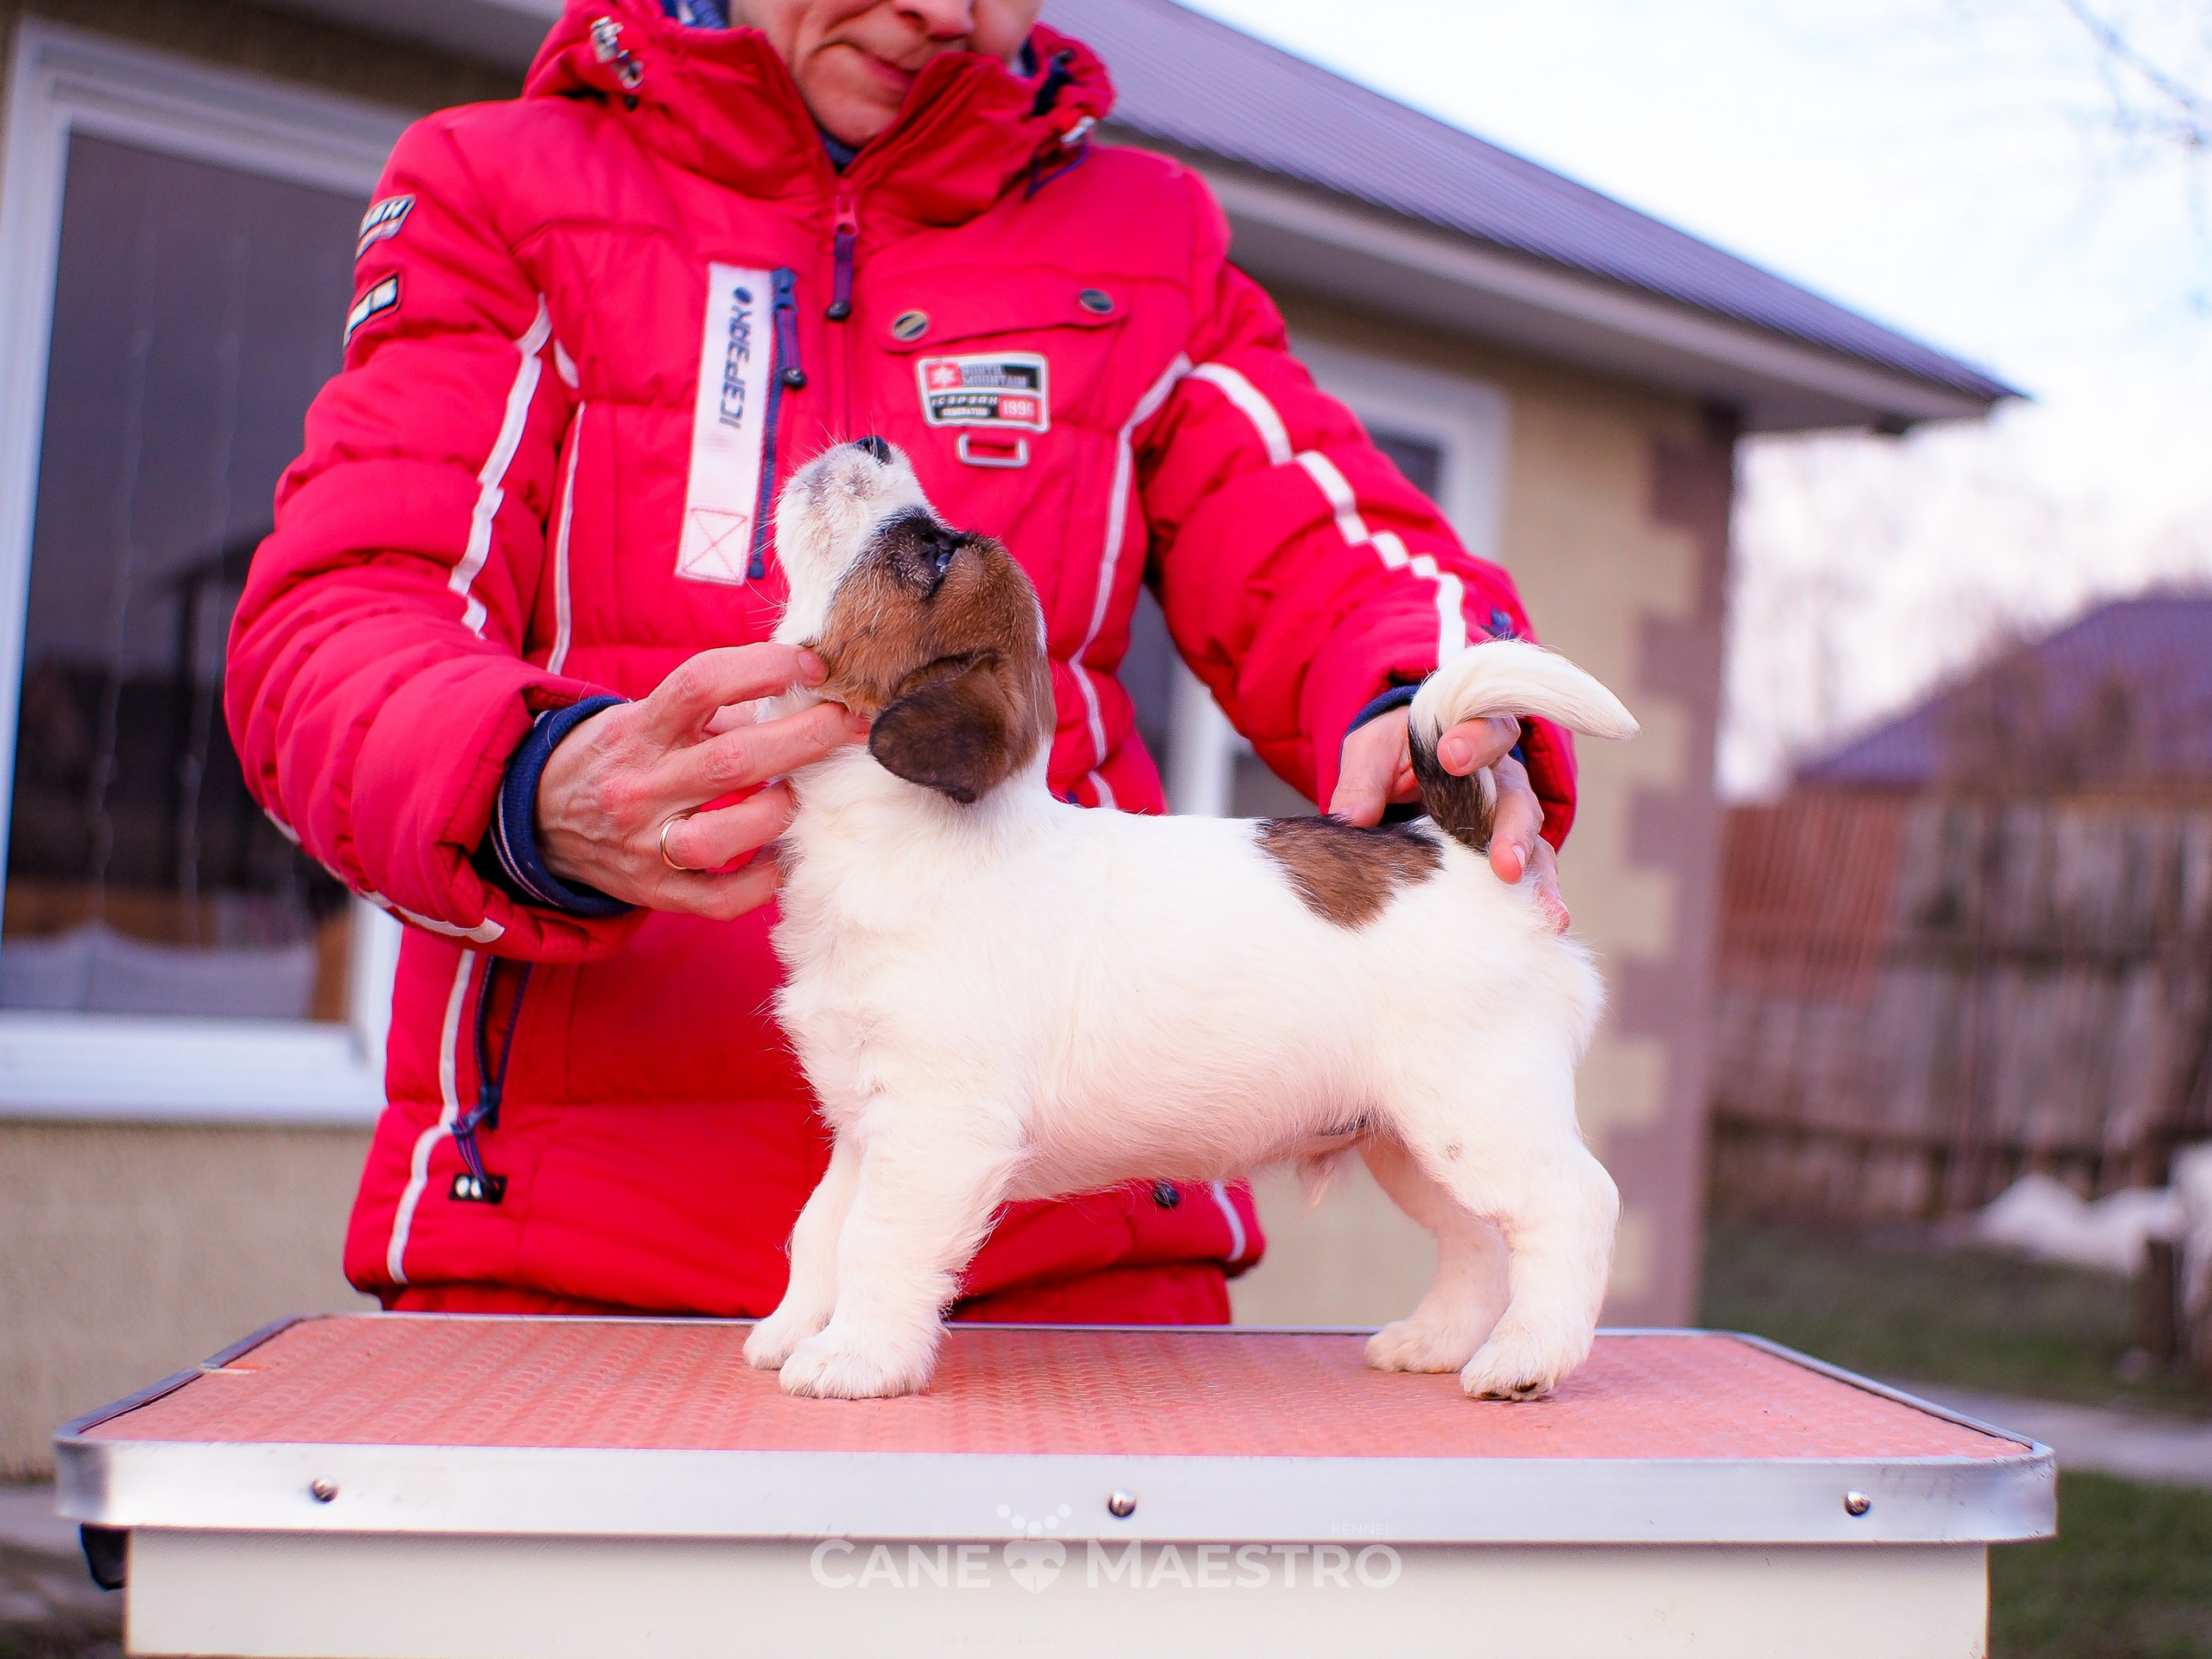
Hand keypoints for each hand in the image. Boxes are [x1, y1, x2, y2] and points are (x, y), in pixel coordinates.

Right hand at [536, 644, 866, 919]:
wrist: (539, 820)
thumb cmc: (617, 758)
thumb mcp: (646, 717)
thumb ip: (716, 709)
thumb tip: (799, 693)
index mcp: (638, 730)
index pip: (702, 683)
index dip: (764, 667)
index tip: (812, 665)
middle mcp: (640, 786)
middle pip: (733, 760)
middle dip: (804, 740)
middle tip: (849, 725)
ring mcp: (645, 845)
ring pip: (725, 837)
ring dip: (777, 814)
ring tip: (795, 797)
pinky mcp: (655, 892)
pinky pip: (720, 899)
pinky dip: (761, 880)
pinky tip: (778, 857)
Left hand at [1328, 709, 1568, 933]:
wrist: (1410, 769)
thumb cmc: (1395, 751)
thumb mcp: (1372, 752)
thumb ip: (1364, 779)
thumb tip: (1350, 820)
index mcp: (1471, 733)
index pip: (1483, 729)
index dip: (1473, 742)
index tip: (1450, 757)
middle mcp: (1502, 775)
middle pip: (1516, 797)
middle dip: (1511, 830)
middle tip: (1503, 862)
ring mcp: (1511, 815)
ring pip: (1533, 840)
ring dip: (1534, 873)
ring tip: (1543, 910)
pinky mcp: (1511, 849)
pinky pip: (1534, 869)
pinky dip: (1540, 895)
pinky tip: (1549, 921)